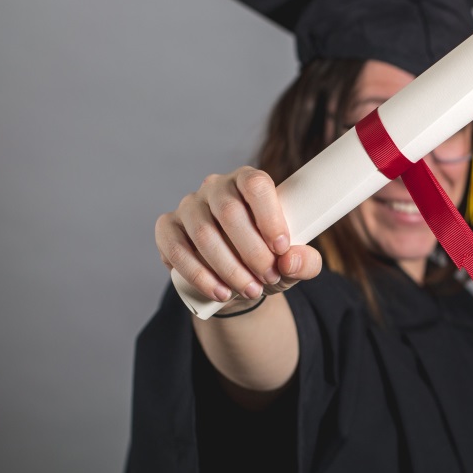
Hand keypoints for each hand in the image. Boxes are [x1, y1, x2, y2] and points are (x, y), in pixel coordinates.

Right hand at [156, 167, 321, 303]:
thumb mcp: (292, 264)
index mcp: (248, 181)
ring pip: (203, 233)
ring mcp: (189, 206)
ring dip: (229, 268)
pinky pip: (176, 249)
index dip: (269, 216)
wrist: (235, 284)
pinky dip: (199, 275)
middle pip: (229, 212)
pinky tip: (219, 291)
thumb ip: (306, 262)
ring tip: (250, 290)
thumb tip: (290, 259)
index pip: (256, 185)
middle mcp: (216, 187)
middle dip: (252, 251)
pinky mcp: (167, 228)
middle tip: (269, 277)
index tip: (282, 249)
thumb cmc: (266, 262)